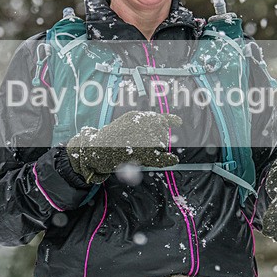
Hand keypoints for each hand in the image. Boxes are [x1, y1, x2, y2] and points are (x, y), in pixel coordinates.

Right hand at [66, 110, 180, 183]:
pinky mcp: (143, 153)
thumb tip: (166, 134)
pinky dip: (168, 159)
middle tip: (137, 145)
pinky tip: (174, 160)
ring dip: (154, 151)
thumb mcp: (127, 126)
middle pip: (162, 134)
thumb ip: (145, 126)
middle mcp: (143, 124)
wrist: (98, 149)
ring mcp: (143, 137)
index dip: (170, 120)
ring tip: (136, 151)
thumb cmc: (113, 138)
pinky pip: (161, 157)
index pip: (159, 118)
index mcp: (138, 117)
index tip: (178, 122)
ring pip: (161, 146)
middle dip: (157, 141)